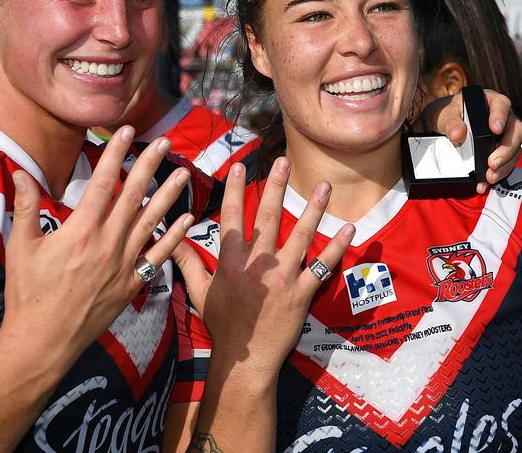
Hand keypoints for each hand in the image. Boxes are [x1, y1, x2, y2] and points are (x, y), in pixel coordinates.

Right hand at [1, 126, 194, 353]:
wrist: (43, 341)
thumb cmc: (28, 294)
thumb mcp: (21, 246)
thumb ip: (26, 206)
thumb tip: (20, 173)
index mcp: (80, 230)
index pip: (102, 182)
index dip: (116, 154)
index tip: (127, 131)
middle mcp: (107, 243)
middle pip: (133, 195)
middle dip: (149, 165)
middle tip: (164, 142)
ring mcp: (123, 264)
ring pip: (151, 221)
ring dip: (169, 195)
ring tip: (183, 173)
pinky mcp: (131, 285)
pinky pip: (158, 256)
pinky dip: (173, 236)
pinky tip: (186, 220)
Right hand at [173, 158, 353, 377]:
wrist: (244, 360)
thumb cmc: (222, 326)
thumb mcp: (199, 293)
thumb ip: (188, 264)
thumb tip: (171, 241)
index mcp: (231, 262)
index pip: (232, 218)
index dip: (235, 190)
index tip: (239, 166)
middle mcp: (257, 264)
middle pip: (268, 217)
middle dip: (276, 186)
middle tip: (283, 161)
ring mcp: (282, 278)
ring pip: (300, 235)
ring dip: (313, 209)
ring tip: (324, 186)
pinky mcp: (301, 293)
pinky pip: (322, 267)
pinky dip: (337, 248)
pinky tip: (349, 229)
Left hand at [418, 89, 521, 193]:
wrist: (442, 129)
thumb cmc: (447, 115)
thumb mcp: (443, 115)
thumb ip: (450, 122)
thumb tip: (458, 134)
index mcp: (490, 101)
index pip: (502, 104)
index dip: (501, 116)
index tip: (495, 129)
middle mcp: (503, 118)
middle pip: (516, 131)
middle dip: (506, 149)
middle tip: (492, 163)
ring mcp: (504, 136)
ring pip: (515, 150)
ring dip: (504, 166)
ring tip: (489, 177)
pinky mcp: (502, 151)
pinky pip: (507, 163)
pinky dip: (498, 174)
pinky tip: (486, 182)